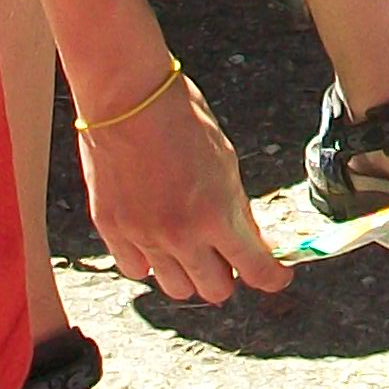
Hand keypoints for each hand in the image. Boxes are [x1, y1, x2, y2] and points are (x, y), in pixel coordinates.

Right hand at [76, 73, 290, 303]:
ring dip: (189, 273)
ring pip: (176, 288)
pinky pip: (136, 269)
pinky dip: (149, 262)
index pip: (256, 270)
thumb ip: (237, 209)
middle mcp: (180, 234)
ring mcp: (143, 235)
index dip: (272, 277)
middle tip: (228, 254)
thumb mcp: (225, 162)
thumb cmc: (182, 119)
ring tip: (189, 245)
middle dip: (229, 275)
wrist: (127, 98)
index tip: (277, 274)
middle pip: (215, 290)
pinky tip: (155, 239)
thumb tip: (254, 242)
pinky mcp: (111, 229)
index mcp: (216, 215)